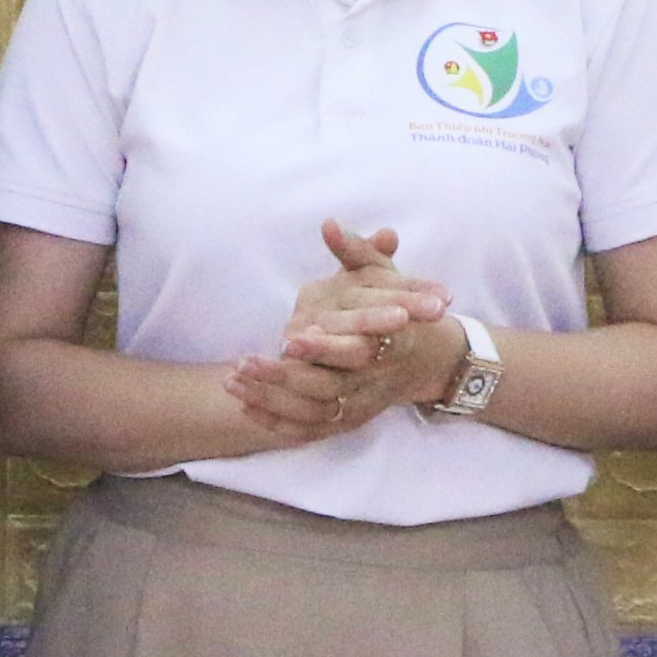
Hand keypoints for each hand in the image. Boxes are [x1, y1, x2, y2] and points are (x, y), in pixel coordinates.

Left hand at [225, 219, 463, 444]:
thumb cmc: (397, 308)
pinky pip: (309, 431)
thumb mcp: (383, 275)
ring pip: (312, 412)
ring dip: (270, 400)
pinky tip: (244, 408)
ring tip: (231, 381)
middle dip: (283, 376)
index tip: (288, 338)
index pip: (357, 350)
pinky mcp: (346, 422)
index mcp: (390, 344)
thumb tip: (329, 224)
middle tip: (244, 362)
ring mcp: (360, 405)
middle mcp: (375, 380)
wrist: (424, 358)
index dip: (323, 348)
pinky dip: (277, 424)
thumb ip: (357, 251)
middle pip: (327, 386)